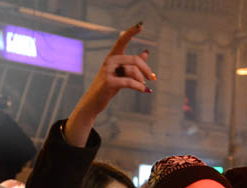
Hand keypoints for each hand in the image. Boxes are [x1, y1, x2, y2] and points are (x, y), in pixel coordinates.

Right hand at [65, 22, 153, 145]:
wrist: (94, 101)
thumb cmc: (109, 86)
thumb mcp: (121, 74)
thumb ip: (133, 64)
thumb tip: (146, 52)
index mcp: (113, 57)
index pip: (122, 40)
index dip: (131, 32)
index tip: (141, 25)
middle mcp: (109, 61)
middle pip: (134, 60)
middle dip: (146, 69)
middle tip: (152, 77)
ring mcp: (108, 71)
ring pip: (132, 71)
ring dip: (141, 80)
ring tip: (144, 86)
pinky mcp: (109, 83)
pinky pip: (129, 82)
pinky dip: (138, 86)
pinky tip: (144, 90)